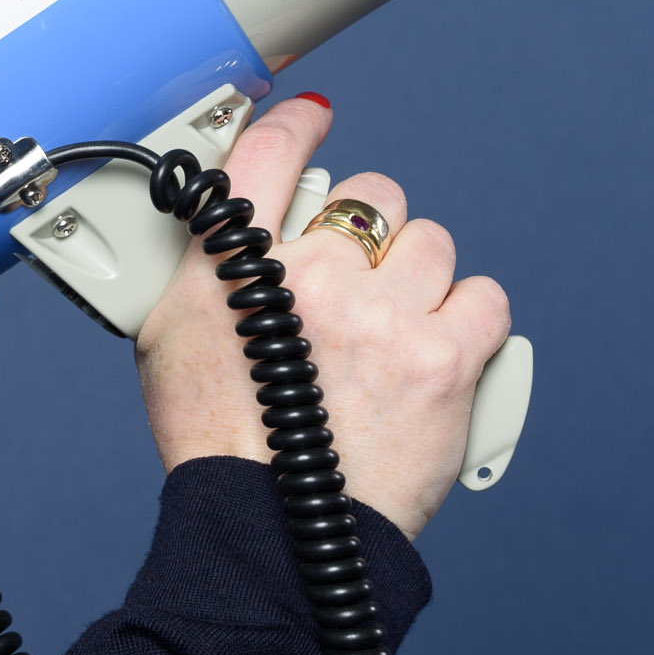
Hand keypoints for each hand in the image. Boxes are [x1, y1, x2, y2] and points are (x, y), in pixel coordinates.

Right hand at [132, 91, 509, 538]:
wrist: (272, 537)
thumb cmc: (220, 449)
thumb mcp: (171, 340)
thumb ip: (205, 268)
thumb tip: (226, 221)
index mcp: (235, 269)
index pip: (271, 152)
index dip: (297, 125)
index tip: (312, 118)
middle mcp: (311, 280)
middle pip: (371, 196)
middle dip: (370, 232)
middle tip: (357, 283)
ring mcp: (384, 318)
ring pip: (432, 244)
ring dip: (419, 279)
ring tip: (395, 332)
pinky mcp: (445, 359)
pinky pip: (482, 297)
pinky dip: (468, 320)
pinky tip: (439, 350)